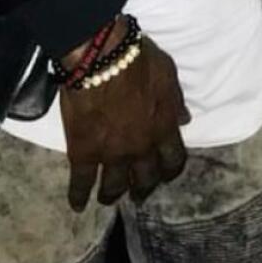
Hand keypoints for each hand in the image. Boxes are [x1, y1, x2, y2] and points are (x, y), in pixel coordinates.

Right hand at [60, 33, 190, 209]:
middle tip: (138, 193)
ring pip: (115, 186)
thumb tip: (183, 120)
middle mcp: (141, 148)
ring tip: (108, 198)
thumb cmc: (138, 59)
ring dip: (112, 195)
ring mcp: (111, 154)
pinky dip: (78, 196)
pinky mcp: (83, 153)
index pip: (174, 160)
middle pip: (146, 179)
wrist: (102, 58)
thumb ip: (175, 101)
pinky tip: (77, 204)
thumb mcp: (168, 75)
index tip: (165, 174)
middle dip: (143, 188)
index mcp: (164, 128)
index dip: (170, 170)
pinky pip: (80, 183)